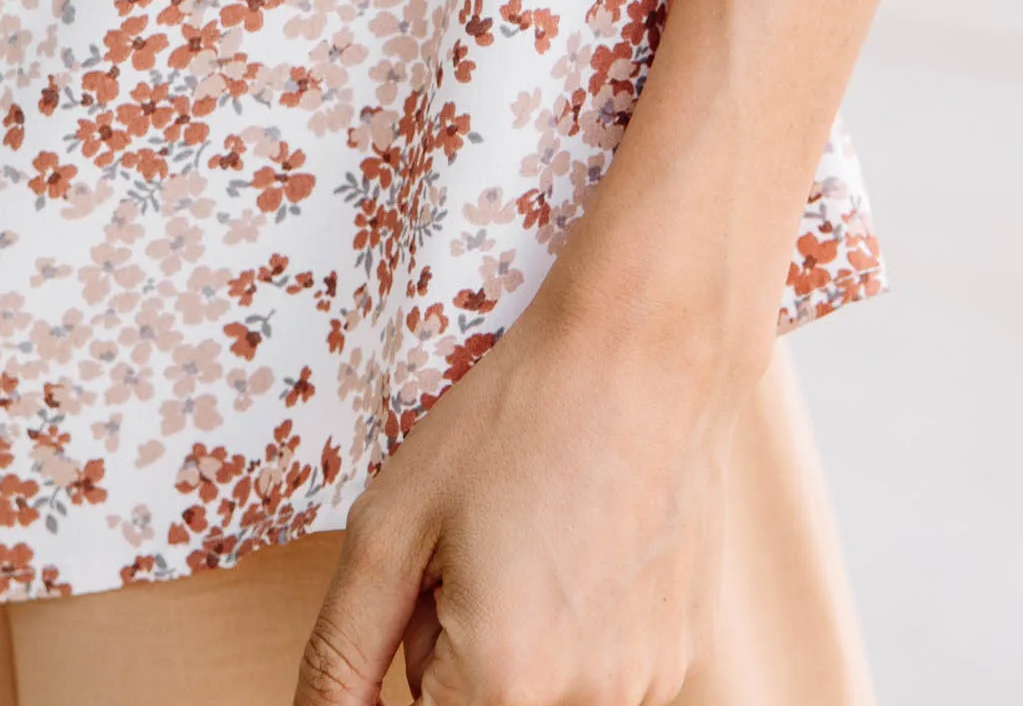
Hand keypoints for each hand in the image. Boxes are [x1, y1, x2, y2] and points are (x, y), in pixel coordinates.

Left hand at [294, 245, 759, 705]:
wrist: (640, 352)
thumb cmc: (513, 420)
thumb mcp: (390, 527)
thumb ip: (340, 656)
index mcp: (507, 681)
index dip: (417, 639)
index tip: (439, 574)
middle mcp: (588, 704)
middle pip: (480, 705)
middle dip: (459, 646)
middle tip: (478, 546)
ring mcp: (645, 685)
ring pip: (538, 689)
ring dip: (518, 640)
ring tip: (533, 535)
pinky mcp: (682, 656)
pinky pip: (598, 668)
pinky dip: (577, 625)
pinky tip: (584, 542)